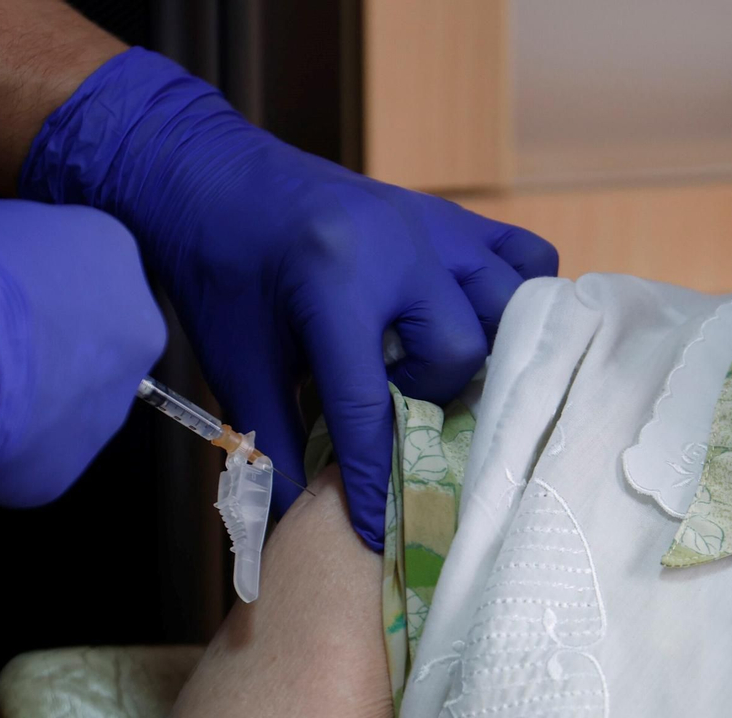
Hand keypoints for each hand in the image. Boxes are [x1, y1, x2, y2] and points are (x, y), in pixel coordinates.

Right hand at [0, 194, 166, 506]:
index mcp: (111, 252)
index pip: (80, 263)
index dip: (28, 277)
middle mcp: (134, 332)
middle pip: (89, 338)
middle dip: (40, 342)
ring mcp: (106, 409)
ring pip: (65, 403)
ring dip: (25, 398)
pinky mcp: (66, 468)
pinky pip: (29, 453)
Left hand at [21, 48, 558, 547]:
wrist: (209, 174)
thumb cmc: (217, 268)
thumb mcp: (236, 362)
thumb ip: (275, 439)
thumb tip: (307, 518)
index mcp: (332, 281)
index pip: (370, 404)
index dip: (375, 475)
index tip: (382, 528)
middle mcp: (396, 247)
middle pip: (457, 350)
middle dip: (429, 394)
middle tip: (394, 403)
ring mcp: (431, 223)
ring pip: (505, 302)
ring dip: (480, 349)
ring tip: (435, 366)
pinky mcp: (447, 214)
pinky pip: (523, 254)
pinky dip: (519, 296)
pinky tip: (486, 327)